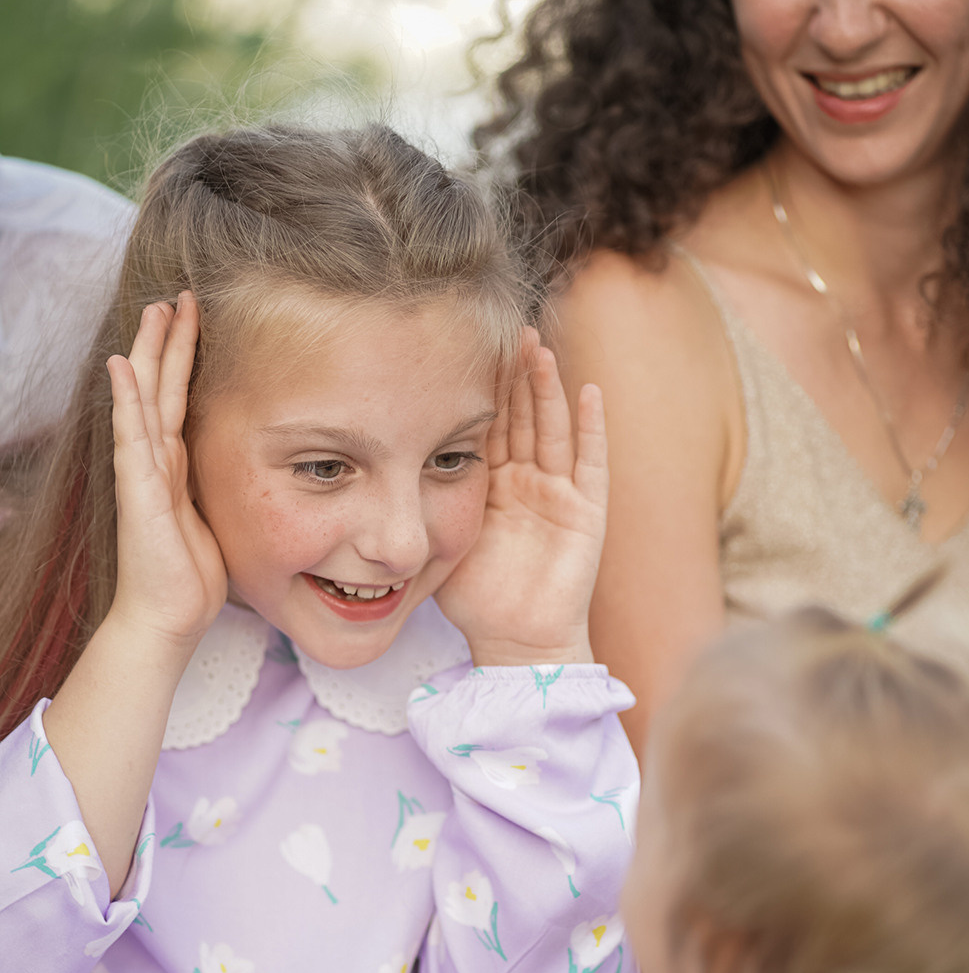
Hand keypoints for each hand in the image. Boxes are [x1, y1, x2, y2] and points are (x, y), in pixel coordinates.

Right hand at [106, 294, 227, 651]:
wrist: (167, 619)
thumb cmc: (191, 579)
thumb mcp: (217, 520)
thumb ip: (220, 490)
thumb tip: (250, 472)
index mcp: (175, 468)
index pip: (180, 401)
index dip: (187, 361)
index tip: (197, 322)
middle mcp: (155, 463)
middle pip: (160, 388)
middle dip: (168, 342)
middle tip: (177, 295)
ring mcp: (141, 474)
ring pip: (145, 399)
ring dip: (149, 354)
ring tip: (155, 310)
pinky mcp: (137, 491)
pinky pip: (130, 436)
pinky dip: (126, 399)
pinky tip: (121, 366)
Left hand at [436, 331, 606, 666]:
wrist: (514, 643)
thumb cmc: (476, 600)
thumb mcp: (441, 539)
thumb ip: (424, 503)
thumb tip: (372, 470)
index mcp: (493, 486)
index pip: (488, 425)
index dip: (481, 388)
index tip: (467, 346)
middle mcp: (528, 483)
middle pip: (523, 417)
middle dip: (516, 375)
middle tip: (507, 329)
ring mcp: (559, 495)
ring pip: (554, 429)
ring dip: (548, 388)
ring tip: (538, 347)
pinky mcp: (586, 513)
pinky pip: (591, 463)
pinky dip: (591, 428)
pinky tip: (587, 391)